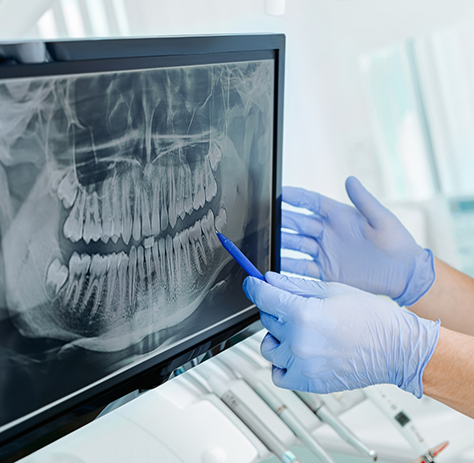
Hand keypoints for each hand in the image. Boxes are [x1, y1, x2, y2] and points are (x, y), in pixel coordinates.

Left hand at [243, 272, 439, 396]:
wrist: (396, 348)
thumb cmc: (371, 317)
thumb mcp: (331, 290)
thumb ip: (295, 286)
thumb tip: (270, 281)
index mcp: (304, 314)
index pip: (264, 297)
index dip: (254, 286)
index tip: (252, 283)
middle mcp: (299, 342)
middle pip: (266, 319)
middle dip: (276, 309)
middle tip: (297, 306)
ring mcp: (302, 365)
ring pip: (268, 346)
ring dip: (277, 336)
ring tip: (299, 331)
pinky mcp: (308, 382)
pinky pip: (278, 373)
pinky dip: (282, 361)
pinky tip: (298, 351)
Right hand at [281, 177, 434, 305]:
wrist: (404, 276)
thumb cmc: (397, 244)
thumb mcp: (382, 220)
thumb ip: (364, 201)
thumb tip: (350, 179)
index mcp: (339, 216)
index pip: (311, 202)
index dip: (295, 198)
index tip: (279, 194)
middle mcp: (327, 233)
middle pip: (297, 224)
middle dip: (281, 221)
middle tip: (266, 221)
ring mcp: (324, 252)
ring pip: (295, 245)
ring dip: (281, 244)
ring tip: (267, 244)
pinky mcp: (325, 272)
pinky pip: (301, 268)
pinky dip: (288, 267)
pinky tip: (277, 266)